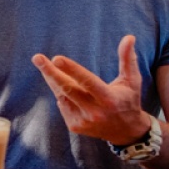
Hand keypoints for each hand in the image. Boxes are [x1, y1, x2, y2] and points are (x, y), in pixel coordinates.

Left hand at [32, 34, 149, 145]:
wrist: (126, 132)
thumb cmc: (128, 100)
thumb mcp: (132, 80)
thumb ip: (128, 59)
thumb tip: (129, 37)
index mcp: (108, 98)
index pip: (87, 81)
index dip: (72, 70)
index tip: (56, 58)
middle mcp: (95, 111)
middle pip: (68, 89)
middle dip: (50, 72)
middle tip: (37, 58)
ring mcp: (83, 120)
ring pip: (61, 95)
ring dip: (52, 79)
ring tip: (44, 64)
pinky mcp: (75, 126)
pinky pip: (62, 104)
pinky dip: (62, 94)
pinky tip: (69, 91)